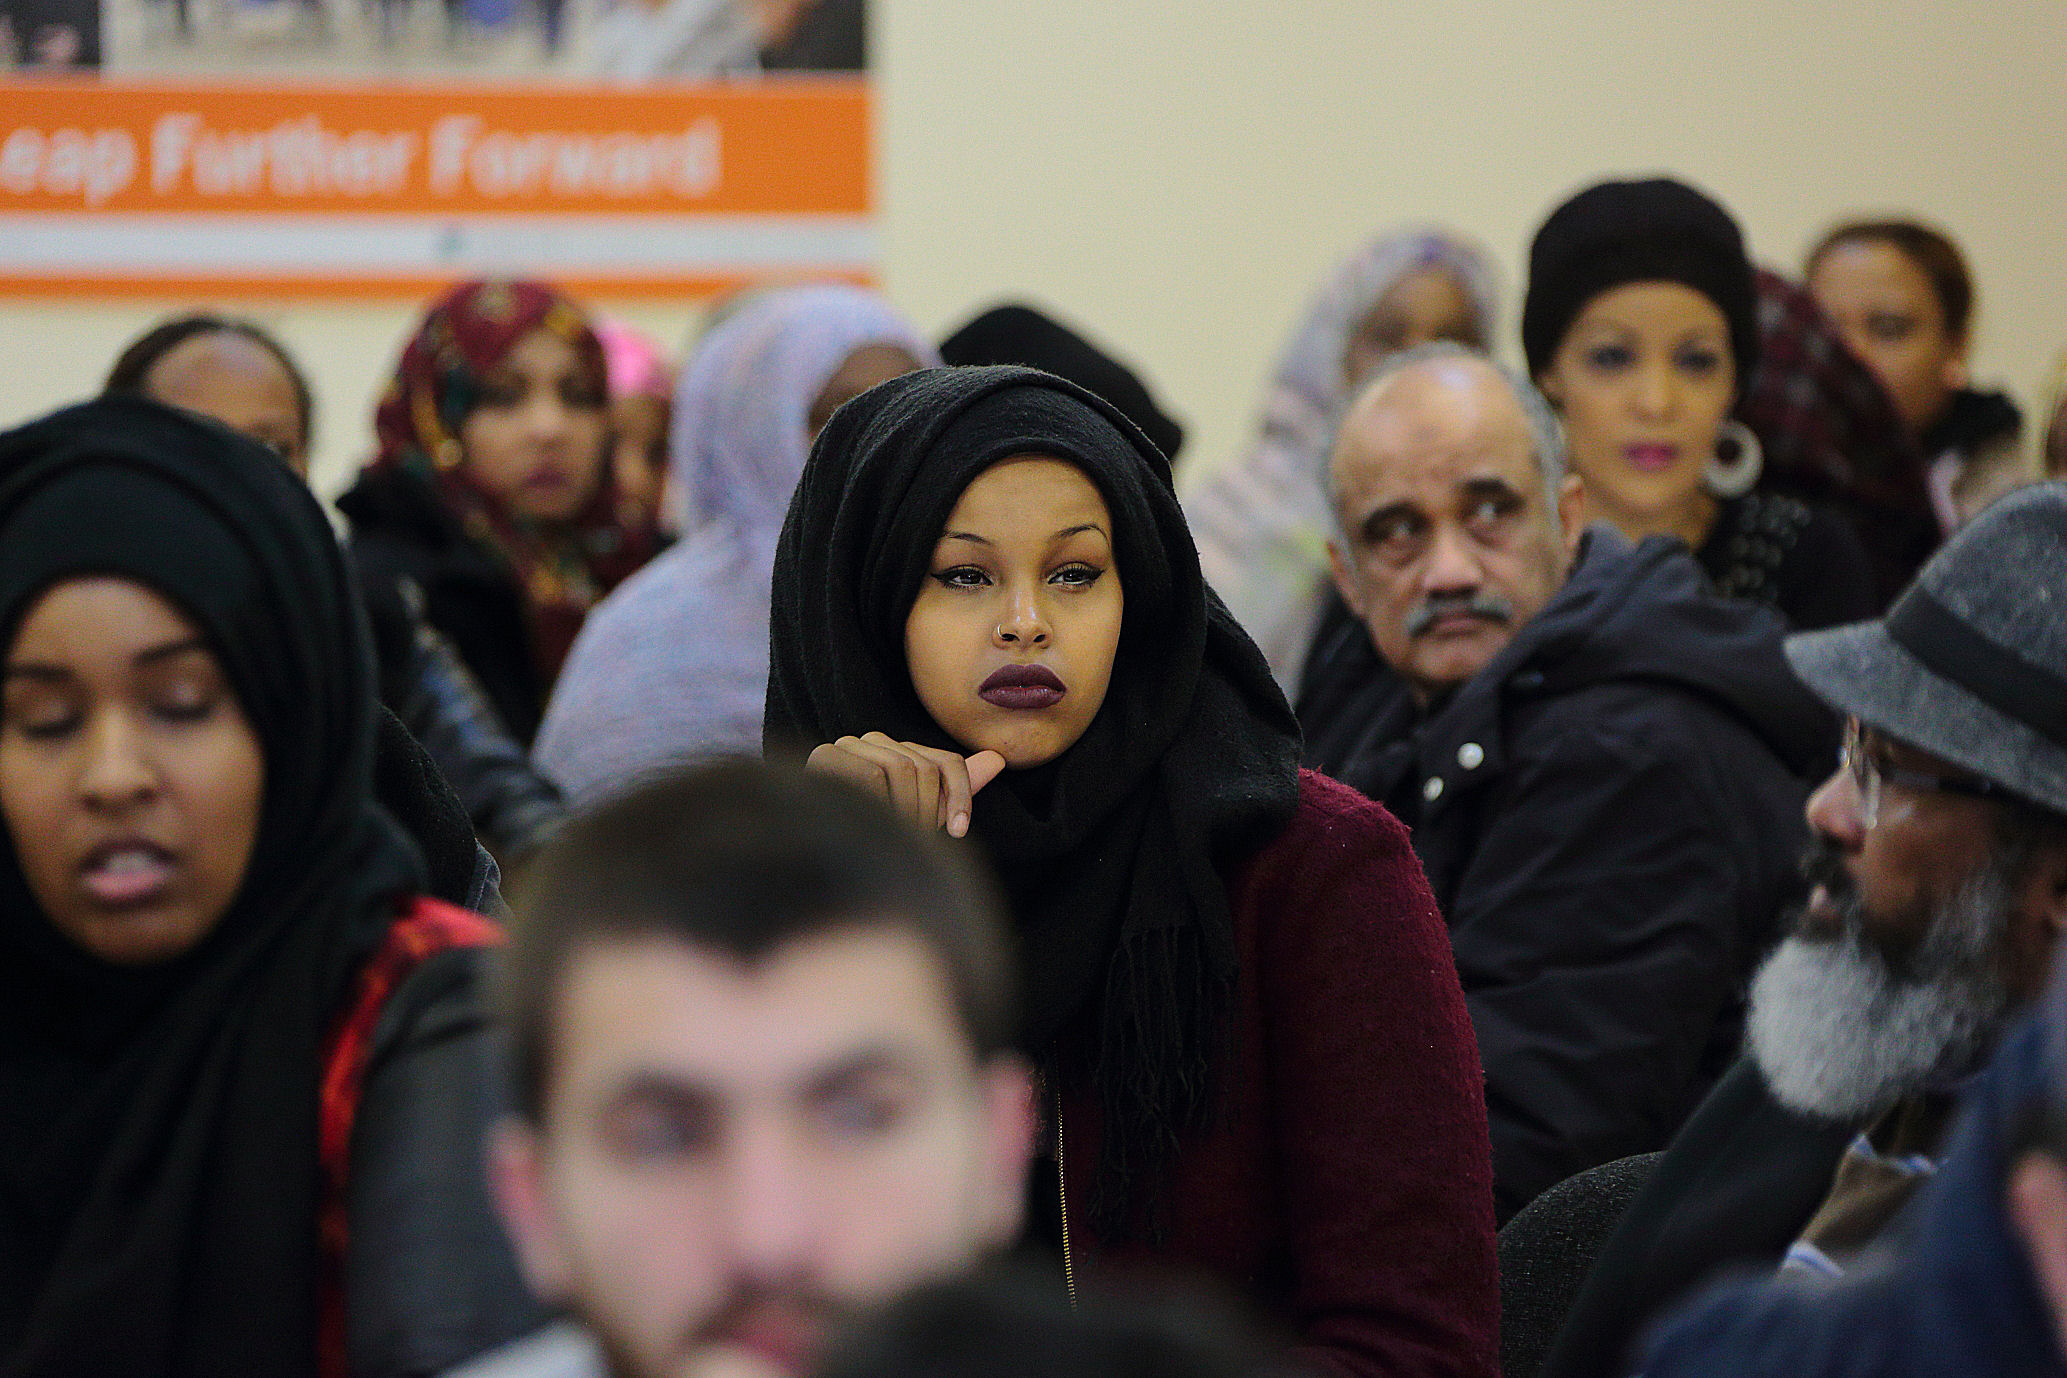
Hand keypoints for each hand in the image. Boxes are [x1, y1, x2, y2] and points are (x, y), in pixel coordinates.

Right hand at [806, 733, 1005, 836]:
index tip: (959, 831)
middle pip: (925, 768)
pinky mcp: (825, 756)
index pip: (946, 763)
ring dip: (905, 811)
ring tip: (894, 837)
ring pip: (902, 769)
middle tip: (916, 840)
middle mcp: (873, 741)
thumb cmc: (873, 838)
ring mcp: (847, 745)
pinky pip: (873, 775)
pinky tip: (870, 825)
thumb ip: (954, 788)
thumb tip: (998, 759)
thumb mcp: (921, 815)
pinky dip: (879, 804)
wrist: (821, 858)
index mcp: (898, 751)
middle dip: (929, 811)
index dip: (960, 795)